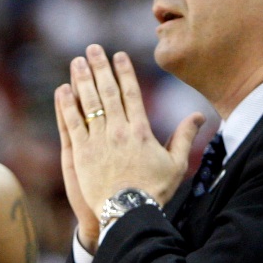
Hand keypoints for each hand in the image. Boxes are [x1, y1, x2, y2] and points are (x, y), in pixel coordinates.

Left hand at [55, 45, 203, 246]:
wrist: (128, 213)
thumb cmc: (154, 191)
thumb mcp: (176, 164)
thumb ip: (185, 137)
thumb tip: (199, 116)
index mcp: (141, 131)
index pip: (131, 93)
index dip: (124, 72)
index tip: (118, 55)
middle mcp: (118, 130)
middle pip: (107, 92)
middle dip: (100, 67)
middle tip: (92, 49)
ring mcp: (98, 141)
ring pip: (88, 102)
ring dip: (82, 79)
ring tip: (77, 62)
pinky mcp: (81, 153)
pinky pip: (72, 123)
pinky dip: (67, 105)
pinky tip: (63, 90)